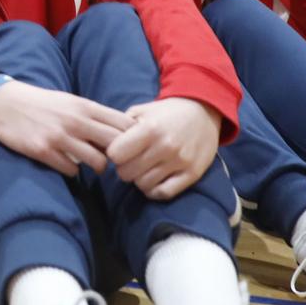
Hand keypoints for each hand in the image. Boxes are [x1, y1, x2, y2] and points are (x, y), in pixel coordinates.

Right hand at [0, 80, 132, 176]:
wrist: (4, 103)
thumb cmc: (41, 102)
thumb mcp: (70, 101)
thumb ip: (93, 115)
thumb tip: (119, 133)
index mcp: (84, 106)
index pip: (123, 124)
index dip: (133, 138)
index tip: (130, 146)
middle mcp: (75, 121)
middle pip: (116, 145)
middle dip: (120, 157)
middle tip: (116, 162)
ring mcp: (59, 137)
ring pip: (97, 162)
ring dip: (98, 167)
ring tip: (92, 165)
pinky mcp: (43, 151)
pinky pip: (72, 170)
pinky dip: (74, 170)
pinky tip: (68, 164)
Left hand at [106, 97, 221, 198]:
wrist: (203, 112)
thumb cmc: (166, 112)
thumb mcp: (142, 110)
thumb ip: (121, 125)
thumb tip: (102, 142)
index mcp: (150, 128)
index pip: (115, 154)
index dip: (113, 154)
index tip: (118, 151)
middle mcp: (165, 146)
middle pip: (127, 173)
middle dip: (124, 168)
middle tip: (130, 161)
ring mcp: (179, 162)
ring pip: (143, 185)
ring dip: (138, 179)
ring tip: (142, 169)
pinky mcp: (192, 174)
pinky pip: (164, 193)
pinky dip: (153, 191)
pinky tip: (152, 181)